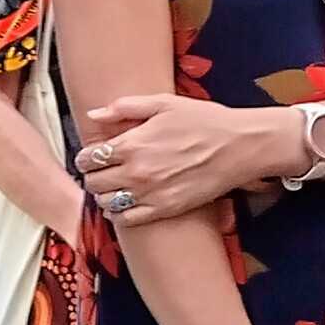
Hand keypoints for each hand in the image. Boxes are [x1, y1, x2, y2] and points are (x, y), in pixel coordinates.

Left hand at [75, 95, 282, 224]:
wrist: (239, 147)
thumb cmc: (203, 121)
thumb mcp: (164, 103)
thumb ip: (124, 107)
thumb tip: (93, 115)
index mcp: (132, 144)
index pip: (88, 158)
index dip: (85, 157)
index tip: (92, 155)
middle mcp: (136, 172)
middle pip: (93, 183)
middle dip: (93, 176)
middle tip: (102, 171)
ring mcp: (150, 194)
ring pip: (106, 204)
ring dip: (105, 196)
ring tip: (114, 187)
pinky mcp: (165, 210)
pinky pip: (127, 220)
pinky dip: (119, 215)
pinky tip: (126, 204)